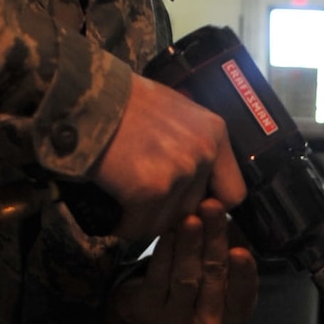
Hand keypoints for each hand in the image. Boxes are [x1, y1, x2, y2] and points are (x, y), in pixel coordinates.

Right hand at [94, 74, 245, 242]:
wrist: (90, 98)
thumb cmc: (127, 101)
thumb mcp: (178, 111)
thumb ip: (195, 143)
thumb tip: (200, 175)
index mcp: (215, 135)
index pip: (233, 194)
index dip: (211, 204)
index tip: (190, 204)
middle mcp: (203, 154)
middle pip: (194, 210)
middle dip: (170, 211)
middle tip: (146, 202)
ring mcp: (178, 173)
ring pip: (168, 221)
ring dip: (146, 219)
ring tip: (126, 206)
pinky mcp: (149, 190)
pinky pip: (141, 226)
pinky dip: (125, 225)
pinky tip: (114, 215)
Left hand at [112, 200, 257, 323]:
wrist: (153, 306)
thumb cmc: (198, 278)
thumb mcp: (222, 265)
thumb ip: (234, 243)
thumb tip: (238, 208)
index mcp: (235, 312)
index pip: (243, 294)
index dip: (243, 273)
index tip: (239, 251)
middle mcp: (209, 322)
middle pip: (213, 276)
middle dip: (214, 239)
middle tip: (212, 207)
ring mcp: (177, 320)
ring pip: (186, 277)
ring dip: (188, 245)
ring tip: (189, 219)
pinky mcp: (149, 311)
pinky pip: (158, 278)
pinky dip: (165, 253)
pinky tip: (168, 232)